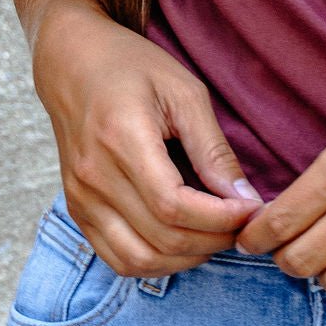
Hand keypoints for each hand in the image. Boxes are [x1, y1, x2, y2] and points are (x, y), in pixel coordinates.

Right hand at [33, 0, 263, 276]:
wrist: (74, 64)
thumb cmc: (133, 68)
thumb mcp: (185, 93)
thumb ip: (212, 149)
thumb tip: (245, 199)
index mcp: (121, 139)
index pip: (174, 206)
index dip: (220, 218)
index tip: (251, 208)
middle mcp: (93, 177)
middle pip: (161, 238)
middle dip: (214, 239)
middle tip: (244, 223)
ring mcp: (80, 199)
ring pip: (139, 260)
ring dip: (187, 258)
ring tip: (218, 233)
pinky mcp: (77, 211)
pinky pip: (117, 258)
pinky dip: (156, 262)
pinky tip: (185, 241)